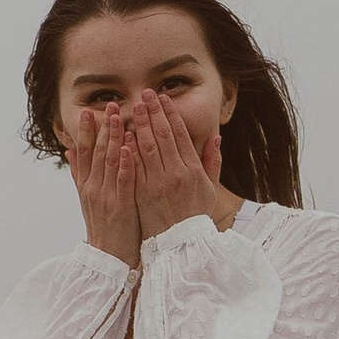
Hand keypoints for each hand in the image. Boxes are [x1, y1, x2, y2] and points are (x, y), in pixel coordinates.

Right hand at [64, 102, 143, 267]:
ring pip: (108, 162)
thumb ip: (79, 174)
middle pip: (95, 152)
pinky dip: (123, 164)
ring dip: (113, 138)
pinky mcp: (119, 206)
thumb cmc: (104, 227)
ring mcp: (105, 196)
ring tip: (118, 117)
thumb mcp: (87, 199)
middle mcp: (92, 188)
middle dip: (102, 128)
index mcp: (86, 185)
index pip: (83, 152)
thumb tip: (69, 152)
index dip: (85, 131)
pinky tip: (126, 148)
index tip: (88, 111)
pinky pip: (121, 181)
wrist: (108, 258)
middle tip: (108, 105)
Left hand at [124, 88, 221, 237]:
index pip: (179, 134)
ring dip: (140, 124)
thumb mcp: (210, 189)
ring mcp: (157, 183)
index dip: (170, 114)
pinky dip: (128, 148)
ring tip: (133, 107)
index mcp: (192, 170)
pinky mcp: (142, 193)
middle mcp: (175, 173)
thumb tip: (216, 138)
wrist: (180, 245)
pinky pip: (134, 166)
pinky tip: (123, 134)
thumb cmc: (195, 216)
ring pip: (146, 147)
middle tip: (145, 94)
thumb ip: (213, 162)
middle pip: (161, 135)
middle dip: (153, 112)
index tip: (163, 98)